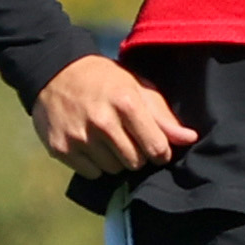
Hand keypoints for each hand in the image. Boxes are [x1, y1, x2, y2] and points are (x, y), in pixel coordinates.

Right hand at [32, 50, 196, 180]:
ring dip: (115, 159)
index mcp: (126, 103)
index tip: (155, 146)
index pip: (156, 148)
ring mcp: (80, 137)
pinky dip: (94, 164)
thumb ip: (163, 115)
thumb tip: (190, 138)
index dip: (160, 151)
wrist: (54, 71)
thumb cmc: (104, 80)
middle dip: (137, 154)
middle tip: (126, 137)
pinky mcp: (61, 149)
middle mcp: (102, 122)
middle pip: (136, 163)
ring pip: (113, 170)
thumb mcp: (136, 87)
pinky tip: (89, 144)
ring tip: (106, 138)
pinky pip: (92, 173)